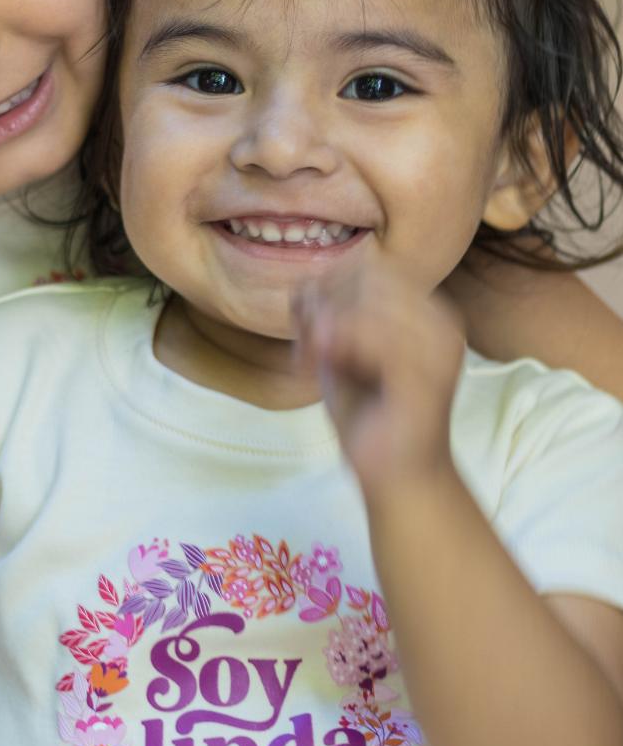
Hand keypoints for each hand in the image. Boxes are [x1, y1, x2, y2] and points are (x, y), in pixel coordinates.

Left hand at [294, 250, 465, 499]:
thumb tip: (303, 285)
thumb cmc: (369, 416)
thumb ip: (323, 318)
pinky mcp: (426, 378)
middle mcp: (442, 321)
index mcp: (427, 311)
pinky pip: (371, 337)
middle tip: (305, 347)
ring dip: (323, 326)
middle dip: (323, 305)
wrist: (396, 478)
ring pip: (365, 302)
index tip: (306, 328)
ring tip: (310, 359)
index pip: (369, 267)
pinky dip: (335, 345)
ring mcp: (439, 348)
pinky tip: (320, 365)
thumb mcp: (337, 356)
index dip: (327, 287)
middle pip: (366, 277)